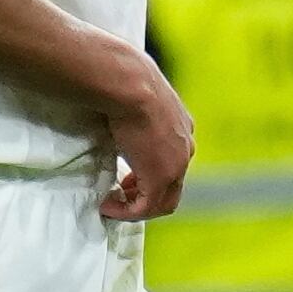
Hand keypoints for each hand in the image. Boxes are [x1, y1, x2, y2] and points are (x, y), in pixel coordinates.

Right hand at [102, 57, 192, 219]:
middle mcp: (185, 147)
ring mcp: (177, 165)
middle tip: (119, 192)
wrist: (129, 84)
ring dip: (137, 206)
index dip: (149, 170)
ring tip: (112, 203)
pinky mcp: (160, 178)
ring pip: (164, 201)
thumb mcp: (134, 93)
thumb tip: (109, 97)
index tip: (126, 175)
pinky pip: (145, 208)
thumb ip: (130, 104)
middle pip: (172, 184)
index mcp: (182, 125)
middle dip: (145, 192)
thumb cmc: (124, 79)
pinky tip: (107, 206)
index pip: (173, 159)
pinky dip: (127, 212)